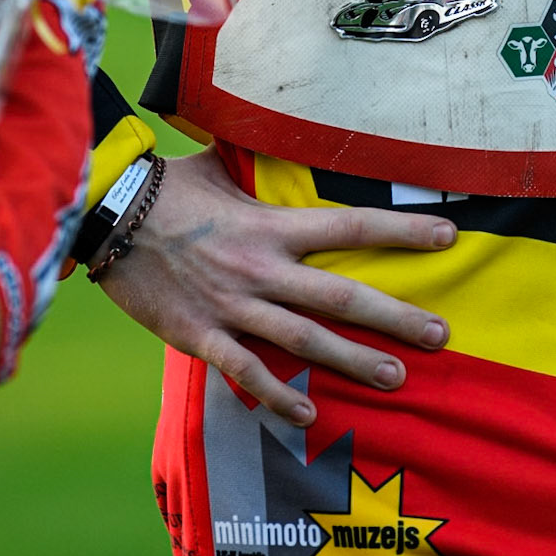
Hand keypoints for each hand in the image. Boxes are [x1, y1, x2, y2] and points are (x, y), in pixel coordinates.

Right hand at [98, 148, 455, 424]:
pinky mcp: (201, 336)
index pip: (352, 225)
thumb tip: (284, 136)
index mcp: (272, 225)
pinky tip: (308, 418)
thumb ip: (259, 167)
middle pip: (341, 295)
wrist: (107, 217)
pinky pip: (245, 372)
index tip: (448, 236)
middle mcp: (262, 268)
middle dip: (395, 317)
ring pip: (304, 341)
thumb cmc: (166, 187)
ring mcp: (233, 306)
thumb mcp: (220, 166)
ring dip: (352, 362)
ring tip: (396, 378)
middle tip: (440, 335)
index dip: (403, 231)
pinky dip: (276, 398)